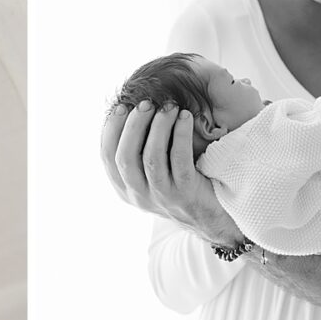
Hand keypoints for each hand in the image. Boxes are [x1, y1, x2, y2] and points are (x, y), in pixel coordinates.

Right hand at [98, 101, 242, 245]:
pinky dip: (180, 134)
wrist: (212, 216)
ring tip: (168, 107)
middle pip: (125, 157)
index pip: (108, 157)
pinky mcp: (185, 193)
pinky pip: (179, 159)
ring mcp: (162, 196)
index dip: (111, 130)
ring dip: (158, 127)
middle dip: (133, 126)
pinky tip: (185, 117)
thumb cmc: (180, 185)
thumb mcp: (151, 175)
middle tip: (146, 104)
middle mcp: (139, 195)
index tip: (122, 107)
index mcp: (125, 189)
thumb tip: (128, 114)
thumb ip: (137, 155)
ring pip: (151, 158)